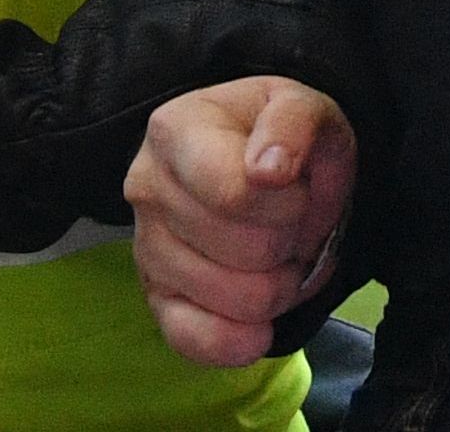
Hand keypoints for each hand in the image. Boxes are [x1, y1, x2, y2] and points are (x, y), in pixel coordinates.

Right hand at [130, 77, 358, 367]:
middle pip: (248, 251)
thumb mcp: (303, 108)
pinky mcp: (155, 299)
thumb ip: (292, 124)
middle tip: (290, 222)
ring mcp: (145, 248)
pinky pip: (196, 341)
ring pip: (238, 300)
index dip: (290, 203)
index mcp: (174, 130)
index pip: (236, 194)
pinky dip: (240, 339)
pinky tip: (258, 319)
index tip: (297, 186)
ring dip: (279, 285)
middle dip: (291, 242)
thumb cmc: (280, 137)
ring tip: (273, 252)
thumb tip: (268, 170)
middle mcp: (145, 188)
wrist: (262, 167)